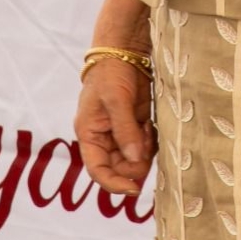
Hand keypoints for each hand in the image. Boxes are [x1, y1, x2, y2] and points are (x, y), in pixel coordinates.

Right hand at [74, 60, 155, 195]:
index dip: (114, 184)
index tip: (134, 189)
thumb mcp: (116, 100)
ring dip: (144, 151)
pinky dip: (150, 141)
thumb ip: (125, 130)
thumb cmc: (111, 72)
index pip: (98, 170)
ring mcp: (120, 132)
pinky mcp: (135, 125)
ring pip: (134, 158)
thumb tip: (135, 159)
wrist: (125, 50)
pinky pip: (144, 145)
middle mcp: (103, 137)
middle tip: (146, 142)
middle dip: (135, 163)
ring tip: (147, 128)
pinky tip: (150, 125)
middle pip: (119, 167)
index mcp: (89, 134)